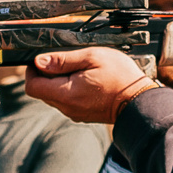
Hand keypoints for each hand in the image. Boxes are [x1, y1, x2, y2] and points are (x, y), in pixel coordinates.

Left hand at [25, 49, 154, 125]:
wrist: (140, 102)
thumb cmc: (120, 77)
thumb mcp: (92, 57)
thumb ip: (63, 60)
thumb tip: (39, 62)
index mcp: (66, 93)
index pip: (32, 86)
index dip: (32, 71)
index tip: (43, 60)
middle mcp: (66, 107)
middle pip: (41, 91)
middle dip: (45, 75)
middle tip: (65, 62)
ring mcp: (74, 113)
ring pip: (53, 96)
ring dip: (58, 83)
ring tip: (79, 71)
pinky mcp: (81, 114)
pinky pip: (65, 101)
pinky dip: (68, 90)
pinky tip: (85, 81)